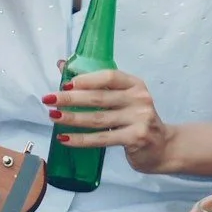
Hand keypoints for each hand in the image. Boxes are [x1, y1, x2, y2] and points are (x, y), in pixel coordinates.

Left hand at [46, 69, 174, 171]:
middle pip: (99, 98)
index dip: (87, 79)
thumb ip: (94, 84)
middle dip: (71, 99)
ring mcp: (139, 119)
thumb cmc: (136, 119)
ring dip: (72, 118)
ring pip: (98, 119)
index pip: (110, 76)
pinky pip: (102, 138)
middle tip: (48, 99)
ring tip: (53, 117)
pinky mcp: (136, 138)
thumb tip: (62, 64)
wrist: (163, 147)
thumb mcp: (121, 99)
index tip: (66, 84)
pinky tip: (65, 138)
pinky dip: (81, 139)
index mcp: (134, 85)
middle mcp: (139, 99)